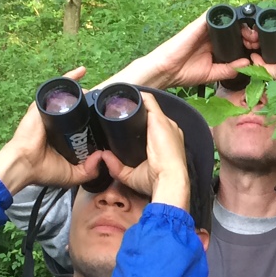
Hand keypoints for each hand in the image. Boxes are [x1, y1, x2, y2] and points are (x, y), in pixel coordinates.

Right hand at [0, 68, 114, 192]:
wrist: (23, 164)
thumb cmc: (43, 170)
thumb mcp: (72, 175)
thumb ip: (89, 171)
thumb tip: (103, 157)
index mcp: (63, 137)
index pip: (80, 123)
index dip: (92, 120)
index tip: (106, 118)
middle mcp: (57, 122)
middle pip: (76, 108)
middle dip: (90, 104)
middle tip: (104, 104)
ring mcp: (49, 111)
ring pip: (68, 96)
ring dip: (81, 90)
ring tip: (97, 90)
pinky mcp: (42, 104)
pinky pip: (56, 87)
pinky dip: (69, 78)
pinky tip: (82, 72)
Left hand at [102, 94, 190, 209]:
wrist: (171, 180)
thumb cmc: (157, 181)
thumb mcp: (132, 176)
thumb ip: (117, 167)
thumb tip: (104, 157)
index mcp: (165, 141)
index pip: (152, 126)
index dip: (139, 123)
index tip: (125, 124)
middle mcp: (168, 128)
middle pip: (150, 113)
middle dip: (135, 112)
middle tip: (117, 114)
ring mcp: (165, 122)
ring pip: (148, 105)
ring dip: (134, 103)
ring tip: (118, 103)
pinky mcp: (159, 119)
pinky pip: (148, 100)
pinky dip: (137, 96)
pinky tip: (125, 95)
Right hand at [115, 14, 249, 88]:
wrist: (167, 70)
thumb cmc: (185, 72)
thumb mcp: (212, 74)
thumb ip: (229, 70)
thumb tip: (247, 64)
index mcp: (215, 46)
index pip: (235, 39)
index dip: (247, 41)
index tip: (258, 47)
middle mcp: (211, 35)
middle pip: (234, 28)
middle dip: (248, 31)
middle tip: (257, 40)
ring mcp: (205, 29)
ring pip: (227, 20)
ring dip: (240, 23)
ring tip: (251, 32)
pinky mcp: (198, 24)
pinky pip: (213, 15)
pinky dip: (226, 15)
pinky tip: (237, 18)